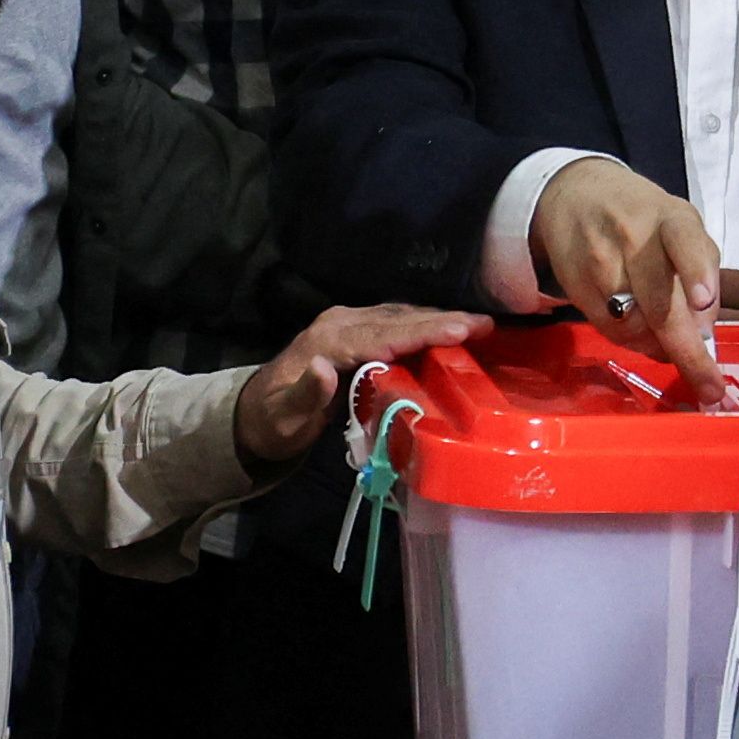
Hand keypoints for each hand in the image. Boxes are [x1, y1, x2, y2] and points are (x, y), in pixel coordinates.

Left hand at [235, 301, 488, 465]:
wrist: (253, 413)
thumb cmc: (273, 422)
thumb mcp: (284, 418)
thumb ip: (306, 395)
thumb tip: (325, 368)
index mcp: (328, 341)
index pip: (384, 334)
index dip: (424, 331)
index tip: (462, 330)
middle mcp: (340, 324)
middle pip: (398, 319)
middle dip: (442, 321)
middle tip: (486, 325)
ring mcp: (347, 325)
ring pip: (399, 317)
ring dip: (437, 320)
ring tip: (478, 326)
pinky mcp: (353, 332)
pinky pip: (394, 324)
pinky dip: (422, 326)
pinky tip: (448, 332)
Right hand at [526, 155, 729, 399]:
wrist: (575, 195)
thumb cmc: (643, 217)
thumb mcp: (681, 226)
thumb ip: (701, 268)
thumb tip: (704, 331)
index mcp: (671, 218)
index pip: (684, 240)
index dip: (695, 270)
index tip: (704, 299)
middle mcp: (633, 235)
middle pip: (659, 304)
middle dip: (687, 350)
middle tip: (711, 387)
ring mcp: (599, 260)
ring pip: (634, 325)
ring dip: (657, 344)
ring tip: (666, 337)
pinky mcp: (574, 283)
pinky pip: (610, 330)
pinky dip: (632, 339)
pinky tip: (639, 328)